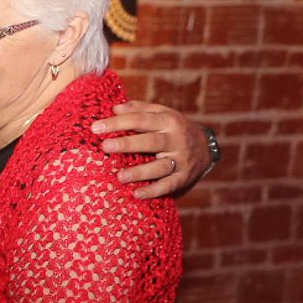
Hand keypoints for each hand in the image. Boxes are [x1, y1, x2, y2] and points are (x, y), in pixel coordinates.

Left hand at [92, 102, 210, 198]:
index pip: (141, 120)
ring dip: (140, 172)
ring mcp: (181, 160)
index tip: (95, 128)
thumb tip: (115, 108)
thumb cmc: (173, 130)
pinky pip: (168, 186)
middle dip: (128, 144)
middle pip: (151, 141)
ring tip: (120, 176)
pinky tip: (137, 194)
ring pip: (160, 166)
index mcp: (168, 121)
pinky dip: (153, 191)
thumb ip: (139, 110)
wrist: (206, 148)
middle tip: (105, 146)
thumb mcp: (162, 114)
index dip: (118, 123)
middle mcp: (176, 140)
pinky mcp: (183, 178)